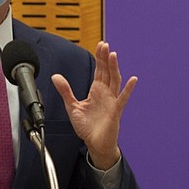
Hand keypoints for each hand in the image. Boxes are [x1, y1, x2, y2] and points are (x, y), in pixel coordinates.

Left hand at [51, 41, 136, 169]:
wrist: (94, 144)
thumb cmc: (87, 127)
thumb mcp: (72, 107)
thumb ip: (65, 91)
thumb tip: (56, 76)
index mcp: (96, 91)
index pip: (99, 71)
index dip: (100, 58)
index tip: (100, 45)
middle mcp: (105, 94)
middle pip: (107, 72)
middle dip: (106, 58)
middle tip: (105, 44)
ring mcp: (111, 102)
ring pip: (115, 81)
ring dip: (114, 68)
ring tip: (113, 55)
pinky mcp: (115, 112)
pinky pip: (123, 99)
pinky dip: (128, 89)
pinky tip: (132, 80)